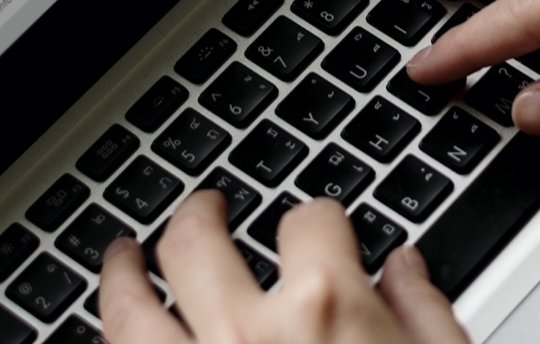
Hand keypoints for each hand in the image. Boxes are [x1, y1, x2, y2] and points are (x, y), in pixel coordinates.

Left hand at [99, 192, 467, 343]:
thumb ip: (426, 316)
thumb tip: (407, 272)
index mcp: (326, 308)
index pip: (309, 222)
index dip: (315, 221)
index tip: (313, 227)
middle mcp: (247, 333)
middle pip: (195, 242)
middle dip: (196, 215)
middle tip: (200, 208)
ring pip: (129, 307)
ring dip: (121, 272)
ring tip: (122, 255)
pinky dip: (114, 336)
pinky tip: (118, 329)